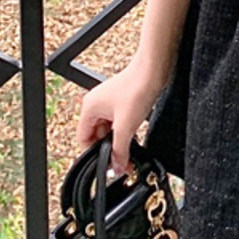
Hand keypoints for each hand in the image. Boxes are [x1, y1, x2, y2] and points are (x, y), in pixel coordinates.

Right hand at [75, 55, 167, 177]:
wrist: (154, 69)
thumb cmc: (137, 88)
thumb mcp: (126, 126)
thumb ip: (119, 151)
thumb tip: (117, 169)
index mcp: (90, 108)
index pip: (83, 139)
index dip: (93, 154)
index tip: (105, 165)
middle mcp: (97, 104)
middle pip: (97, 136)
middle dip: (108, 149)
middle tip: (121, 163)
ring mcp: (110, 103)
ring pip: (109, 130)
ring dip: (118, 142)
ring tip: (129, 153)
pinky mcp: (123, 102)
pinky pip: (119, 123)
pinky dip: (125, 132)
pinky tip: (134, 140)